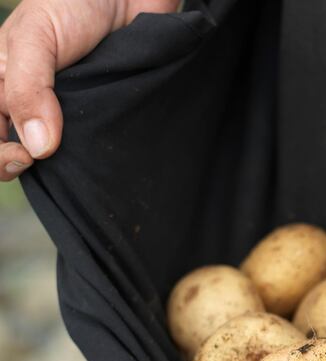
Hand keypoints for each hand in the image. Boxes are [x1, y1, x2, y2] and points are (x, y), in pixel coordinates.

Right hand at [0, 0, 178, 180]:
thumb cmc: (74, 3)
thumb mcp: (36, 37)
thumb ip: (29, 88)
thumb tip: (37, 149)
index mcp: (1, 84)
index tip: (25, 156)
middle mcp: (31, 105)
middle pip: (16, 152)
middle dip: (19, 163)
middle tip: (39, 159)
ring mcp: (68, 117)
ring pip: (58, 159)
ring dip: (63, 167)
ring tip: (75, 159)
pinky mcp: (102, 122)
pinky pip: (96, 152)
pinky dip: (97, 160)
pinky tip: (102, 158)